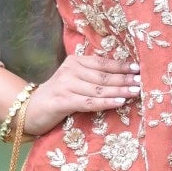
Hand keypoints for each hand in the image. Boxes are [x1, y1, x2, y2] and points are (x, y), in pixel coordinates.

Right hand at [23, 48, 141, 136]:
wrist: (30, 109)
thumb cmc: (59, 95)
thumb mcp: (74, 80)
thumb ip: (92, 76)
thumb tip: (121, 76)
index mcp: (75, 61)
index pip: (103, 63)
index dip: (121, 66)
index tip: (138, 69)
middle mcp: (70, 70)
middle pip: (103, 76)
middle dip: (124, 79)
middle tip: (141, 82)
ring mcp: (66, 85)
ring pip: (98, 89)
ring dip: (119, 91)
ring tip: (135, 92)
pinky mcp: (63, 101)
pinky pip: (89, 102)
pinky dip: (106, 102)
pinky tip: (119, 103)